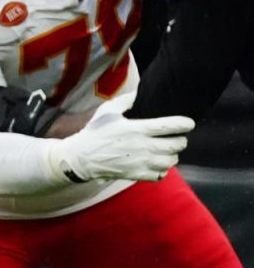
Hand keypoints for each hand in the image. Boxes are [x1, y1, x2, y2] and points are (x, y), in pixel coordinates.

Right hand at [46, 110, 193, 183]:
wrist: (80, 158)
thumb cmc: (94, 133)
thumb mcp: (106, 112)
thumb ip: (124, 101)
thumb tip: (137, 92)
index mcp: (137, 129)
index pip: (171, 126)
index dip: (185, 124)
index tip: (188, 124)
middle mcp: (142, 146)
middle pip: (177, 145)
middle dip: (181, 141)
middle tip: (177, 139)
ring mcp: (140, 162)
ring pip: (171, 161)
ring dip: (172, 156)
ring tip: (167, 152)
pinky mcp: (135, 174)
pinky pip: (160, 175)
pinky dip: (163, 170)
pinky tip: (157, 164)